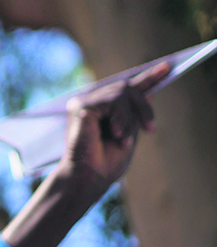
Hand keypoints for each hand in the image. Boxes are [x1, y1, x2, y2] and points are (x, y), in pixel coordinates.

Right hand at [59, 62, 169, 193]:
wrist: (89, 178)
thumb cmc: (105, 163)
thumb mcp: (129, 134)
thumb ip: (135, 115)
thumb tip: (148, 93)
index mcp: (100, 109)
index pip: (126, 89)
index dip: (148, 77)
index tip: (167, 68)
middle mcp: (89, 101)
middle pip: (126, 87)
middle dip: (144, 107)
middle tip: (151, 129)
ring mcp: (83, 102)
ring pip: (122, 91)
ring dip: (132, 116)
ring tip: (125, 139)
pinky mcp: (80, 106)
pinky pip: (113, 101)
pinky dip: (122, 119)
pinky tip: (117, 134)